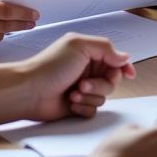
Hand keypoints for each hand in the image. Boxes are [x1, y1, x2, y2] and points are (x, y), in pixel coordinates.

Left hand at [16, 33, 136, 121]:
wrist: (28, 92)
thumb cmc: (49, 67)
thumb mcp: (79, 45)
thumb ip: (106, 48)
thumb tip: (124, 57)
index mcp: (89, 54)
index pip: (115, 60)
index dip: (124, 67)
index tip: (129, 74)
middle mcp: (87, 70)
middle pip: (112, 80)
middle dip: (100, 84)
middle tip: (83, 83)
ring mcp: (82, 89)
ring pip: (104, 97)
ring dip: (90, 96)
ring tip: (73, 93)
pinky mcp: (77, 106)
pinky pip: (93, 110)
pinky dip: (83, 108)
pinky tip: (70, 103)